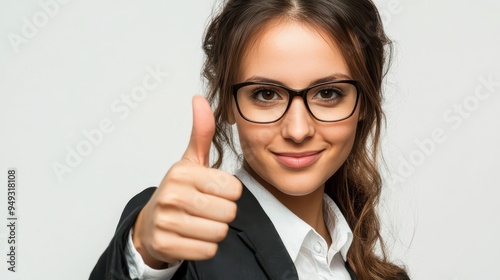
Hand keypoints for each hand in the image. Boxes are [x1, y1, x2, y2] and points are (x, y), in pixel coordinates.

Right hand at [132, 95, 241, 267]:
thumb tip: (199, 99)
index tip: (212, 192)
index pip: (233, 189)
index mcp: (182, 172)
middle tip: (206, 209)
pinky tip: (192, 236)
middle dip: (223, 213)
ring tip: (199, 222)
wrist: (150, 224)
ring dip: (214, 230)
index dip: (229, 193)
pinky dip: (205, 247)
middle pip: (228, 212)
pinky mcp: (165, 245)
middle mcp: (172, 194)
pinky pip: (208, 251)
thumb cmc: (178, 191)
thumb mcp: (190, 161)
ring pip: (219, 232)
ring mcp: (166, 221)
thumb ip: (201, 133)